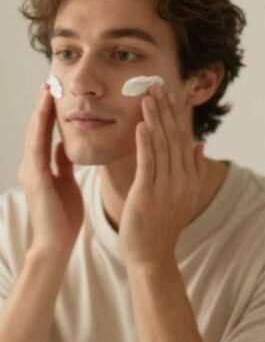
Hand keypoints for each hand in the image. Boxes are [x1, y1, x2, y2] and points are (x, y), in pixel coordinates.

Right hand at [18, 84, 83, 256]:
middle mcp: (31, 166)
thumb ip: (61, 164)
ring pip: (34, 133)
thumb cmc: (63, 220)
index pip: (44, 134)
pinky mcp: (35, 177)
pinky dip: (42, 125)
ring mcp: (30, 171)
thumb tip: (60, 145)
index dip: (48, 113)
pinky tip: (48, 109)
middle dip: (43, 105)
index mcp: (39, 168)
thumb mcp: (65, 184)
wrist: (55, 245)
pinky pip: (38, 145)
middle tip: (50, 80)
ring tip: (47, 87)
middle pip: (36, 129)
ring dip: (40, 109)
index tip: (56, 92)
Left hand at [119, 84, 205, 266]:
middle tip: (157, 85)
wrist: (150, 256)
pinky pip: (147, 163)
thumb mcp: (182, 197)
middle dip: (166, 110)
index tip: (172, 94)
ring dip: (154, 119)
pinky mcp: (147, 194)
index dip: (177, 115)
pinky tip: (141, 125)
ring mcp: (165, 188)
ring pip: (161, 146)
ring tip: (147, 97)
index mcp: (189, 179)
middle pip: (174, 137)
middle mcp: (181, 181)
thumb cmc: (160, 227)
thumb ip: (192, 170)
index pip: (184, 139)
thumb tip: (200, 143)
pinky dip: (145, 142)